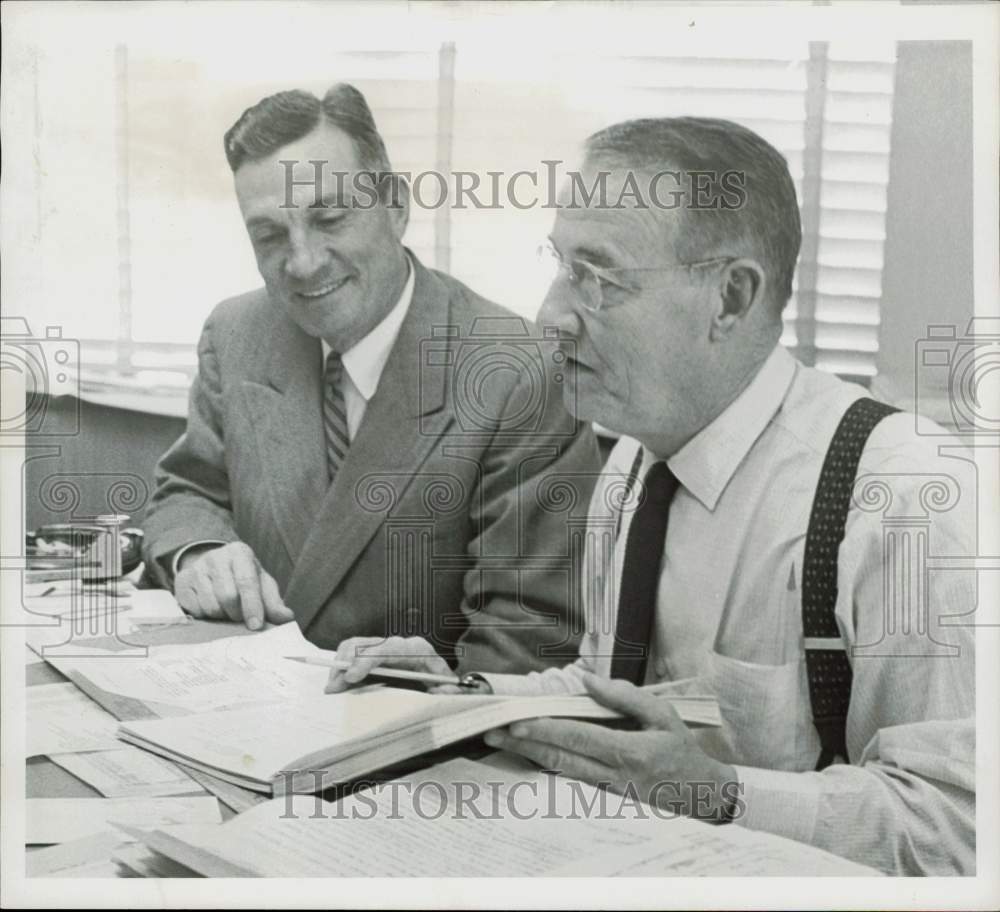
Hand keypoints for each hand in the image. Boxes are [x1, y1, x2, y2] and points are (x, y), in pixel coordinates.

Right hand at [173, 541, 294, 630]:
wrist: (214, 566)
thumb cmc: (244, 577)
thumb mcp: (262, 584)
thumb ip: (274, 602)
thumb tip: (286, 618)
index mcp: (240, 552)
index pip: (246, 581)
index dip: (252, 605)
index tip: (256, 625)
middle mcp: (216, 557)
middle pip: (227, 596)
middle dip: (237, 614)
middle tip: (240, 618)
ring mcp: (196, 569)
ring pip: (210, 606)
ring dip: (222, 617)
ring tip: (226, 611)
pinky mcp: (181, 582)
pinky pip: (194, 610)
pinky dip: (206, 616)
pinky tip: (211, 608)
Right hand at [324, 635, 457, 693]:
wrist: (441, 680)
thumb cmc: (443, 684)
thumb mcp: (449, 689)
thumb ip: (449, 691)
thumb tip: (444, 691)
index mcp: (417, 650)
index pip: (389, 648)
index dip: (368, 659)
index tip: (351, 676)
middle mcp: (398, 645)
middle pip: (365, 644)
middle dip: (346, 663)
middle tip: (334, 687)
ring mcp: (383, 648)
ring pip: (354, 646)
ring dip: (340, 665)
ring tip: (332, 687)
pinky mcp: (373, 656)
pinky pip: (351, 654)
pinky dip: (341, 667)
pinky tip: (337, 684)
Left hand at [483, 672, 739, 821]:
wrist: (702, 795)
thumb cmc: (682, 750)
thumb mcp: (663, 715)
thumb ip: (625, 697)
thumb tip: (588, 681)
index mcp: (629, 753)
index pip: (578, 739)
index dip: (546, 730)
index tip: (519, 722)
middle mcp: (612, 774)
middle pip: (559, 757)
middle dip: (524, 744)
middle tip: (493, 732)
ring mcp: (606, 787)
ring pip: (560, 768)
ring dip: (529, 754)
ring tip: (502, 739)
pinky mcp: (604, 792)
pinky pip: (570, 774)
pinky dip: (546, 761)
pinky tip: (528, 751)